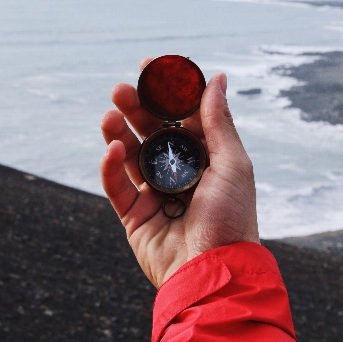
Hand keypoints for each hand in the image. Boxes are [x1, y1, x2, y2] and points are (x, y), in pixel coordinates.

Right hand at [100, 58, 259, 288]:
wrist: (213, 275)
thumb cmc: (232, 219)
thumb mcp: (232, 164)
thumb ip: (218, 121)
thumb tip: (217, 77)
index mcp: (206, 157)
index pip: (182, 116)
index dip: (166, 91)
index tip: (151, 66)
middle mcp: (180, 171)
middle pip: (152, 132)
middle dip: (137, 108)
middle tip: (121, 89)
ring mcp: (155, 192)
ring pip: (131, 154)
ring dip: (119, 132)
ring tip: (110, 114)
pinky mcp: (135, 215)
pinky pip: (118, 186)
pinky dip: (111, 167)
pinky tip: (112, 149)